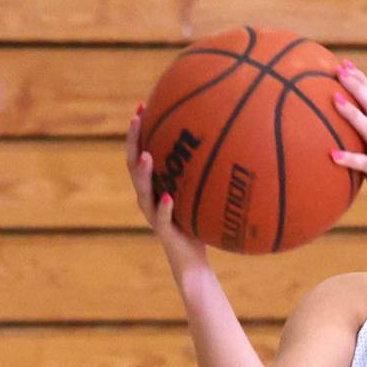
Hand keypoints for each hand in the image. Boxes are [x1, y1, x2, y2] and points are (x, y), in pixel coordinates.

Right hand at [126, 103, 208, 272]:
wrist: (194, 262)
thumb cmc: (200, 225)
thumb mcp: (204, 195)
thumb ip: (207, 173)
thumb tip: (233, 141)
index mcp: (156, 186)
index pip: (141, 152)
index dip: (139, 130)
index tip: (142, 104)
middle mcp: (149, 197)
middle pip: (133, 165)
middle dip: (134, 141)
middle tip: (136, 118)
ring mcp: (154, 214)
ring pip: (142, 191)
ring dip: (143, 172)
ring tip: (147, 155)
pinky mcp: (164, 232)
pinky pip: (162, 218)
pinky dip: (164, 208)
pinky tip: (168, 198)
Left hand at [330, 59, 366, 227]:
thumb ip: (364, 147)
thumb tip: (339, 141)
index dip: (360, 81)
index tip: (344, 64)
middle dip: (356, 85)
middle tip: (338, 69)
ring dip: (351, 113)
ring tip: (334, 99)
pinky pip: (363, 164)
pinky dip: (348, 159)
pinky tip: (332, 156)